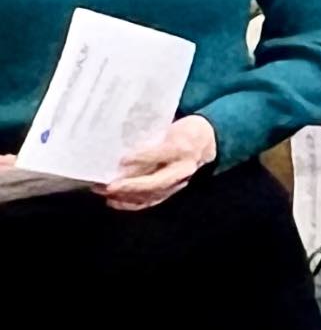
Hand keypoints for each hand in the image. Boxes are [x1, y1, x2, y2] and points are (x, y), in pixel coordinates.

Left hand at [102, 115, 216, 211]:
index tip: (122, 159)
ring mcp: (178, 182)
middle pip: (157, 181)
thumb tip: (121, 145)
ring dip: (127, 196)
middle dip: (132, 186)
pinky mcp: (171, 191)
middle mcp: (182, 168)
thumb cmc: (183, 131)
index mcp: (182, 147)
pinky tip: (114, 202)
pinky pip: (151, 201)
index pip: (161, 154)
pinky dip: (131, 203)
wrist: (206, 143)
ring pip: (152, 195)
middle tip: (110, 186)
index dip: (141, 157)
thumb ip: (151, 136)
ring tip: (105, 192)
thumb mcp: (171, 126)